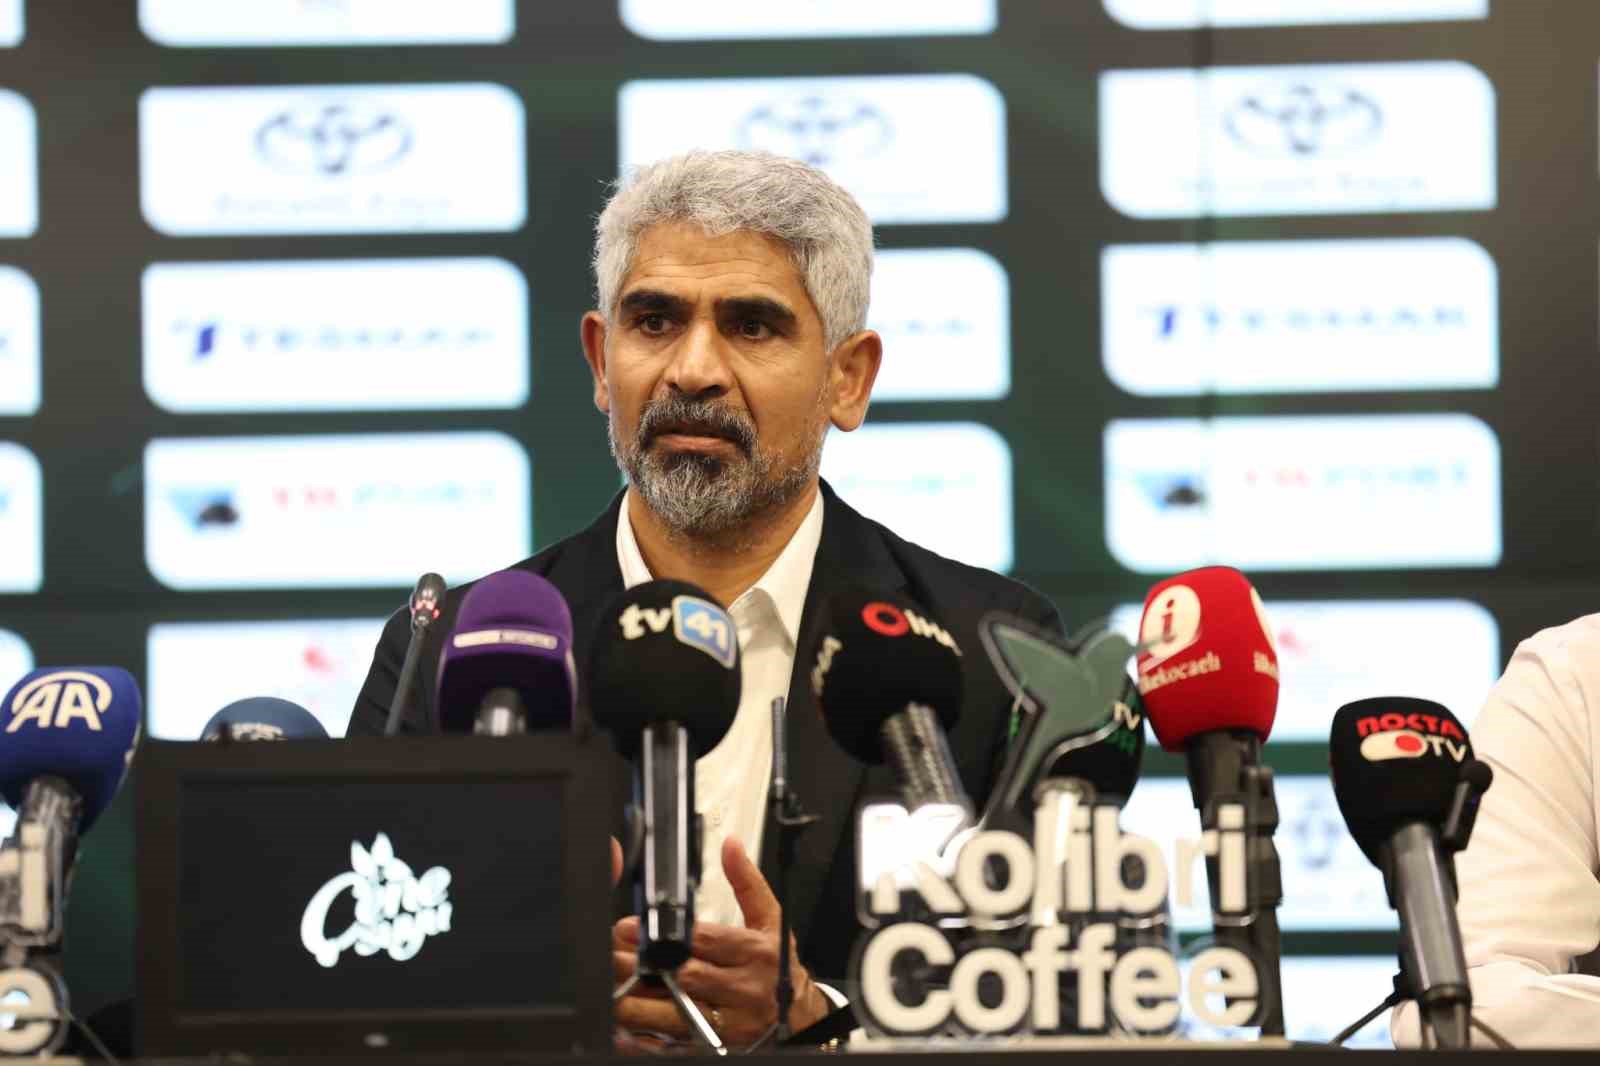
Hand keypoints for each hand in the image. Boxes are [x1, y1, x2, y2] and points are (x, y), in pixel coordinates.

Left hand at [612, 836, 831, 1048]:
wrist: (803, 1016)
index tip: (628, 928)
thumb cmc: (779, 966)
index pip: (705, 940)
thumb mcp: (771, 920)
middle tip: (613, 958)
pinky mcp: (720, 1046)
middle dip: (644, 968)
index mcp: (754, 952)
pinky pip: (680, 1045)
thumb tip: (731, 846)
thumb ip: (747, 883)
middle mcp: (743, 989)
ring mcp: (731, 1022)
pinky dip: (652, 1041)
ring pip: (679, 1015)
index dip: (664, 935)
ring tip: (615, 993)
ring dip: (641, 1006)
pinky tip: (629, 1032)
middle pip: (686, 978)